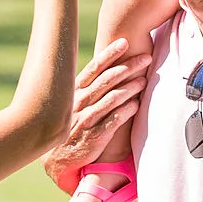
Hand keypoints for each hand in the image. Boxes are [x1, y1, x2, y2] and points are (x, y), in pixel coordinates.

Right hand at [41, 38, 150, 192]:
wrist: (56, 159)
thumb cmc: (68, 126)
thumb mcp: (72, 103)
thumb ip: (88, 87)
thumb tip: (108, 69)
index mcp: (74, 91)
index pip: (94, 68)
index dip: (110, 54)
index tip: (124, 42)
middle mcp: (80, 102)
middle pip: (108, 79)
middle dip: (128, 66)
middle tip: (146, 58)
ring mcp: (87, 118)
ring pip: (112, 97)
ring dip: (131, 87)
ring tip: (145, 80)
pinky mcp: (95, 136)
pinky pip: (114, 120)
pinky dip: (126, 110)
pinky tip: (137, 105)